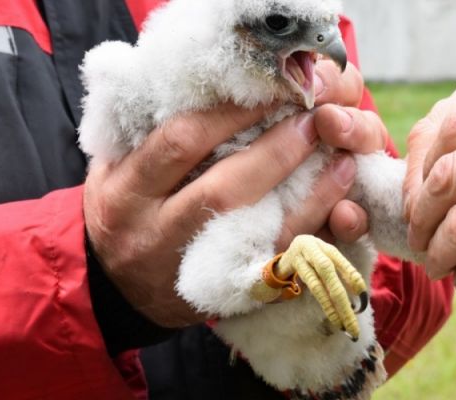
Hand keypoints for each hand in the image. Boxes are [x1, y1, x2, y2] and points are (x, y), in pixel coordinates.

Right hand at [84, 59, 387, 327]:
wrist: (115, 292)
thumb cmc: (122, 214)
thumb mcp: (112, 172)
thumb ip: (144, 133)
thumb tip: (197, 84)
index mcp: (124, 194)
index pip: (179, 143)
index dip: (228, 113)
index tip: (266, 89)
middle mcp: (155, 234)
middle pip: (223, 191)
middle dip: (276, 152)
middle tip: (312, 119)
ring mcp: (192, 270)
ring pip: (260, 234)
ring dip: (310, 195)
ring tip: (343, 160)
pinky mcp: (227, 294)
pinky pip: (279, 266)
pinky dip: (315, 234)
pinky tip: (343, 209)